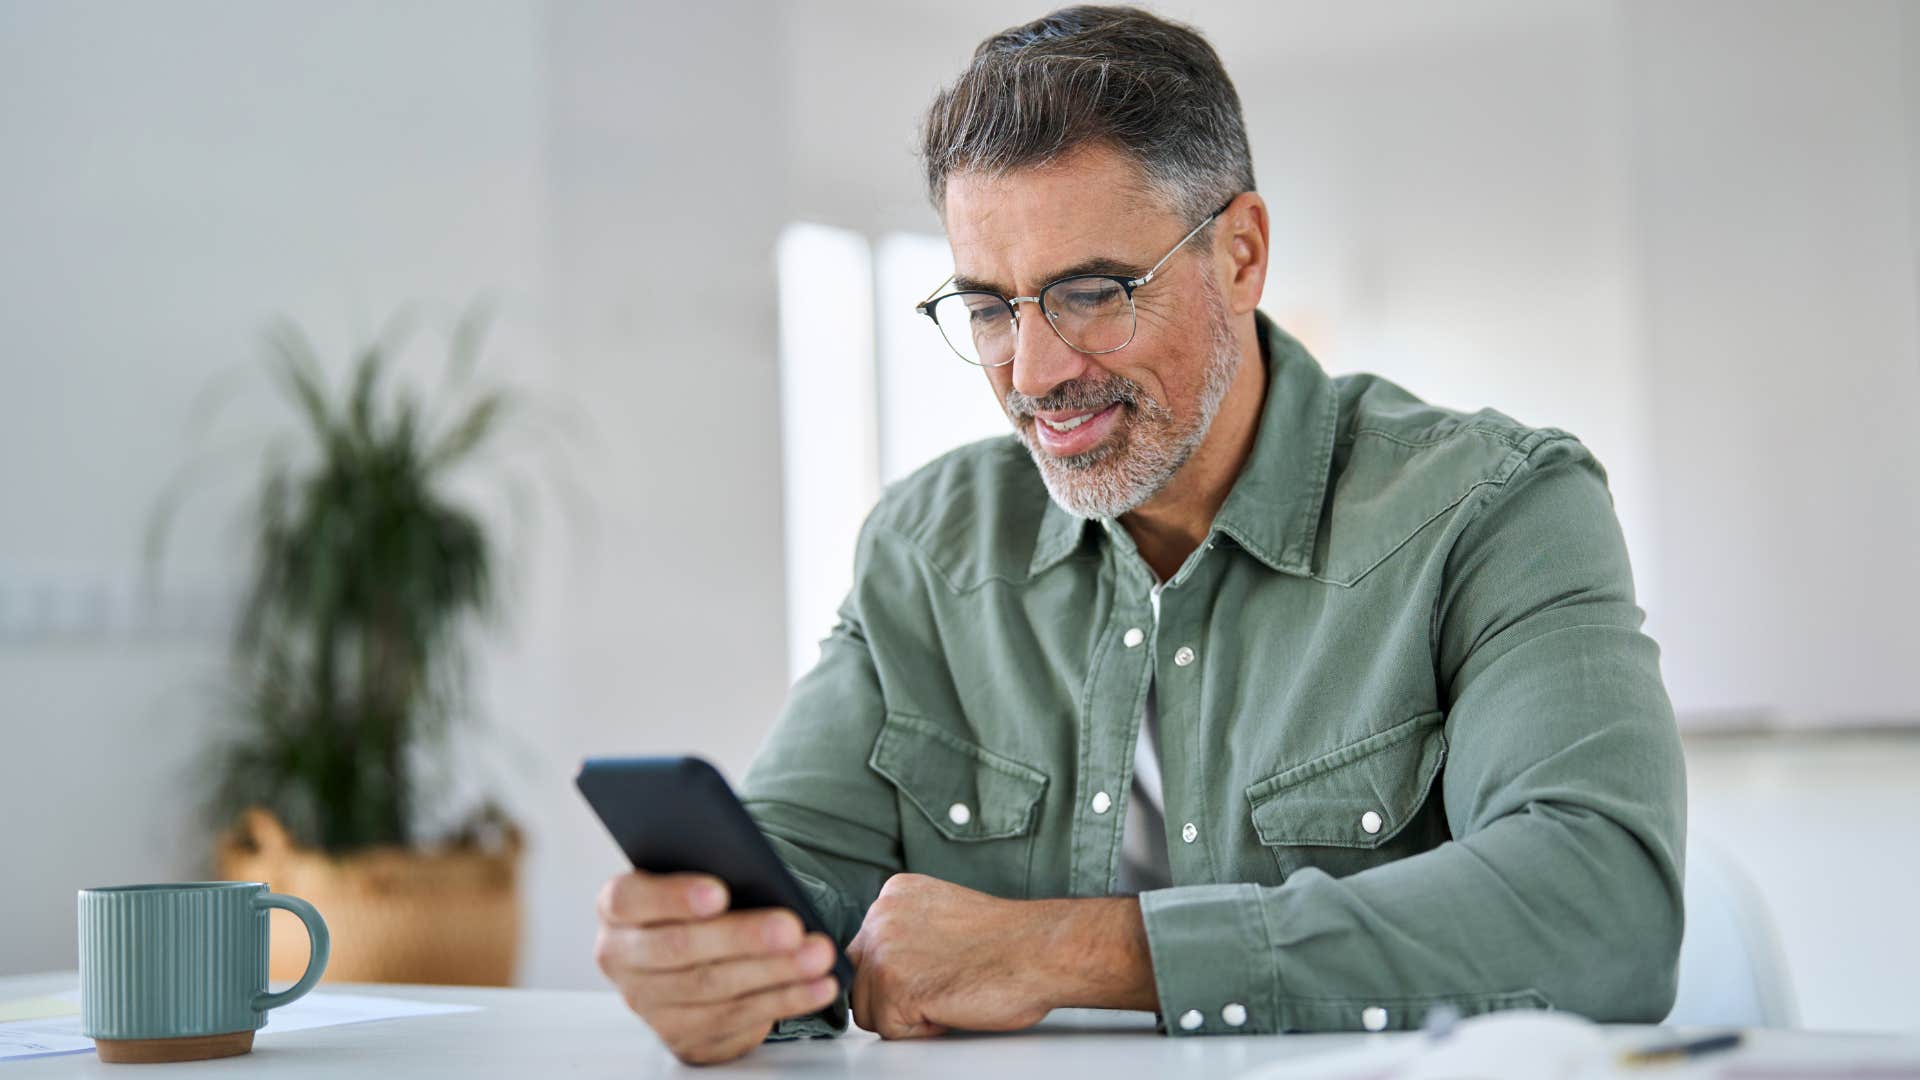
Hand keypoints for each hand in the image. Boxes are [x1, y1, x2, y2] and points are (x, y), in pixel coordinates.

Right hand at [594, 870, 839, 1064]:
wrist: (697, 954)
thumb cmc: (702, 903)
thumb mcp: (697, 878)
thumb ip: (712, 870)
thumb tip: (758, 872)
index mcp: (618, 909)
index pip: (629, 900)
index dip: (673, 897)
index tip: (720, 892)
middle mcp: (622, 959)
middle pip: (677, 950)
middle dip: (741, 938)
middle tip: (791, 927)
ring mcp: (650, 1004)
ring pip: (712, 989)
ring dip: (773, 974)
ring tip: (818, 955)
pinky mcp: (683, 1037)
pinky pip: (737, 1021)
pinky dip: (785, 1001)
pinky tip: (818, 985)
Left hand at [844, 873, 1059, 1037]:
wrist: (1041, 950)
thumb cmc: (1008, 941)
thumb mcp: (942, 915)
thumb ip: (907, 930)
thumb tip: (887, 963)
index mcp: (894, 893)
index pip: (867, 950)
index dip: (901, 973)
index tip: (935, 969)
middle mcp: (881, 914)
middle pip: (859, 980)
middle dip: (895, 996)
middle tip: (942, 985)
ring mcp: (884, 948)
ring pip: (868, 1009)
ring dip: (907, 1015)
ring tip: (948, 993)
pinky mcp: (894, 985)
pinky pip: (890, 1030)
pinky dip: (922, 1030)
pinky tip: (951, 1004)